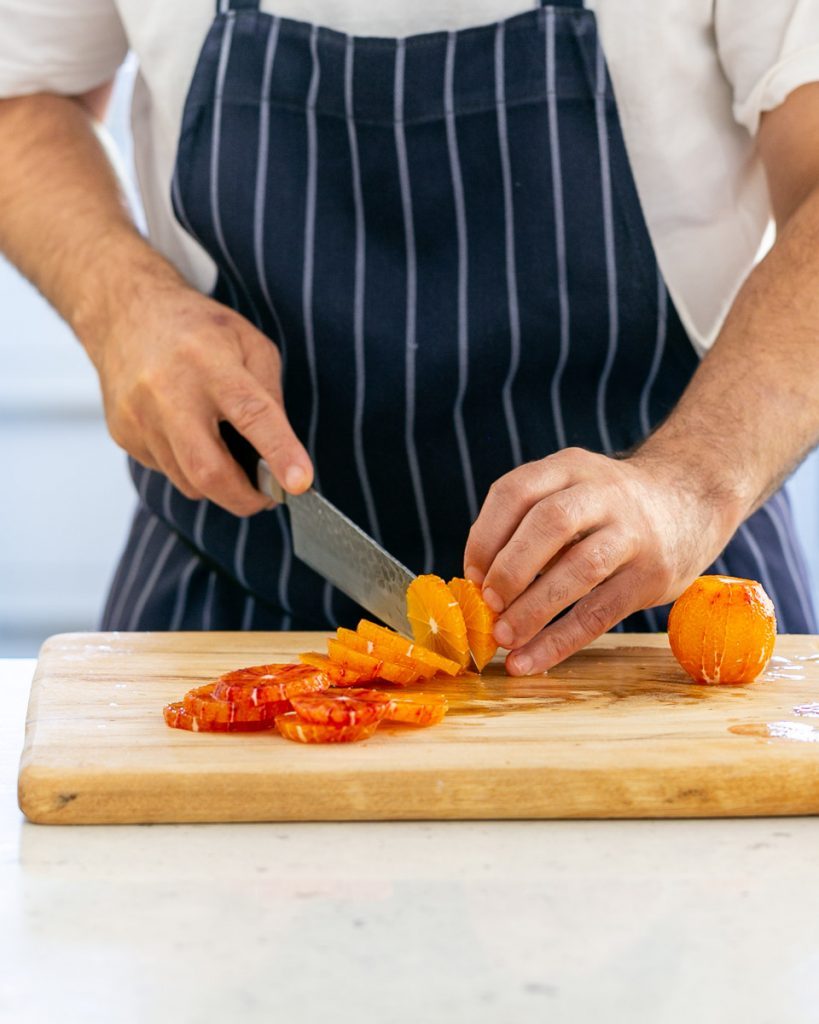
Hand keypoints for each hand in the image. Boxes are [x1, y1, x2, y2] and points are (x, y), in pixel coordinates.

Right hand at [88, 279, 312, 515]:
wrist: (125, 313)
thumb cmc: (197, 330)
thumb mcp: (250, 344)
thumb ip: (270, 397)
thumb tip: (282, 454)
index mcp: (208, 361)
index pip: (251, 414)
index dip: (279, 453)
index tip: (299, 483)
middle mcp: (168, 391)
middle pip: (208, 470)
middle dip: (245, 498)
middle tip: (266, 497)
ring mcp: (139, 416)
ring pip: (188, 481)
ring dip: (218, 483)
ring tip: (228, 455)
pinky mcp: (123, 435)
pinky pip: (168, 471)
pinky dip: (189, 468)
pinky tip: (190, 436)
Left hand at [463, 447, 740, 674]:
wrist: (691, 501)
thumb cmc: (608, 507)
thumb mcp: (571, 491)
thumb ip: (530, 525)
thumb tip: (479, 585)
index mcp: (570, 467)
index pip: (515, 491)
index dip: (485, 536)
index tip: (472, 575)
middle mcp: (604, 492)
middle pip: (550, 523)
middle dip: (510, 568)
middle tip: (488, 603)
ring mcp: (633, 533)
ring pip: (580, 568)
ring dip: (533, 609)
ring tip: (504, 638)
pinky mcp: (651, 575)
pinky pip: (599, 613)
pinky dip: (558, 642)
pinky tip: (529, 661)